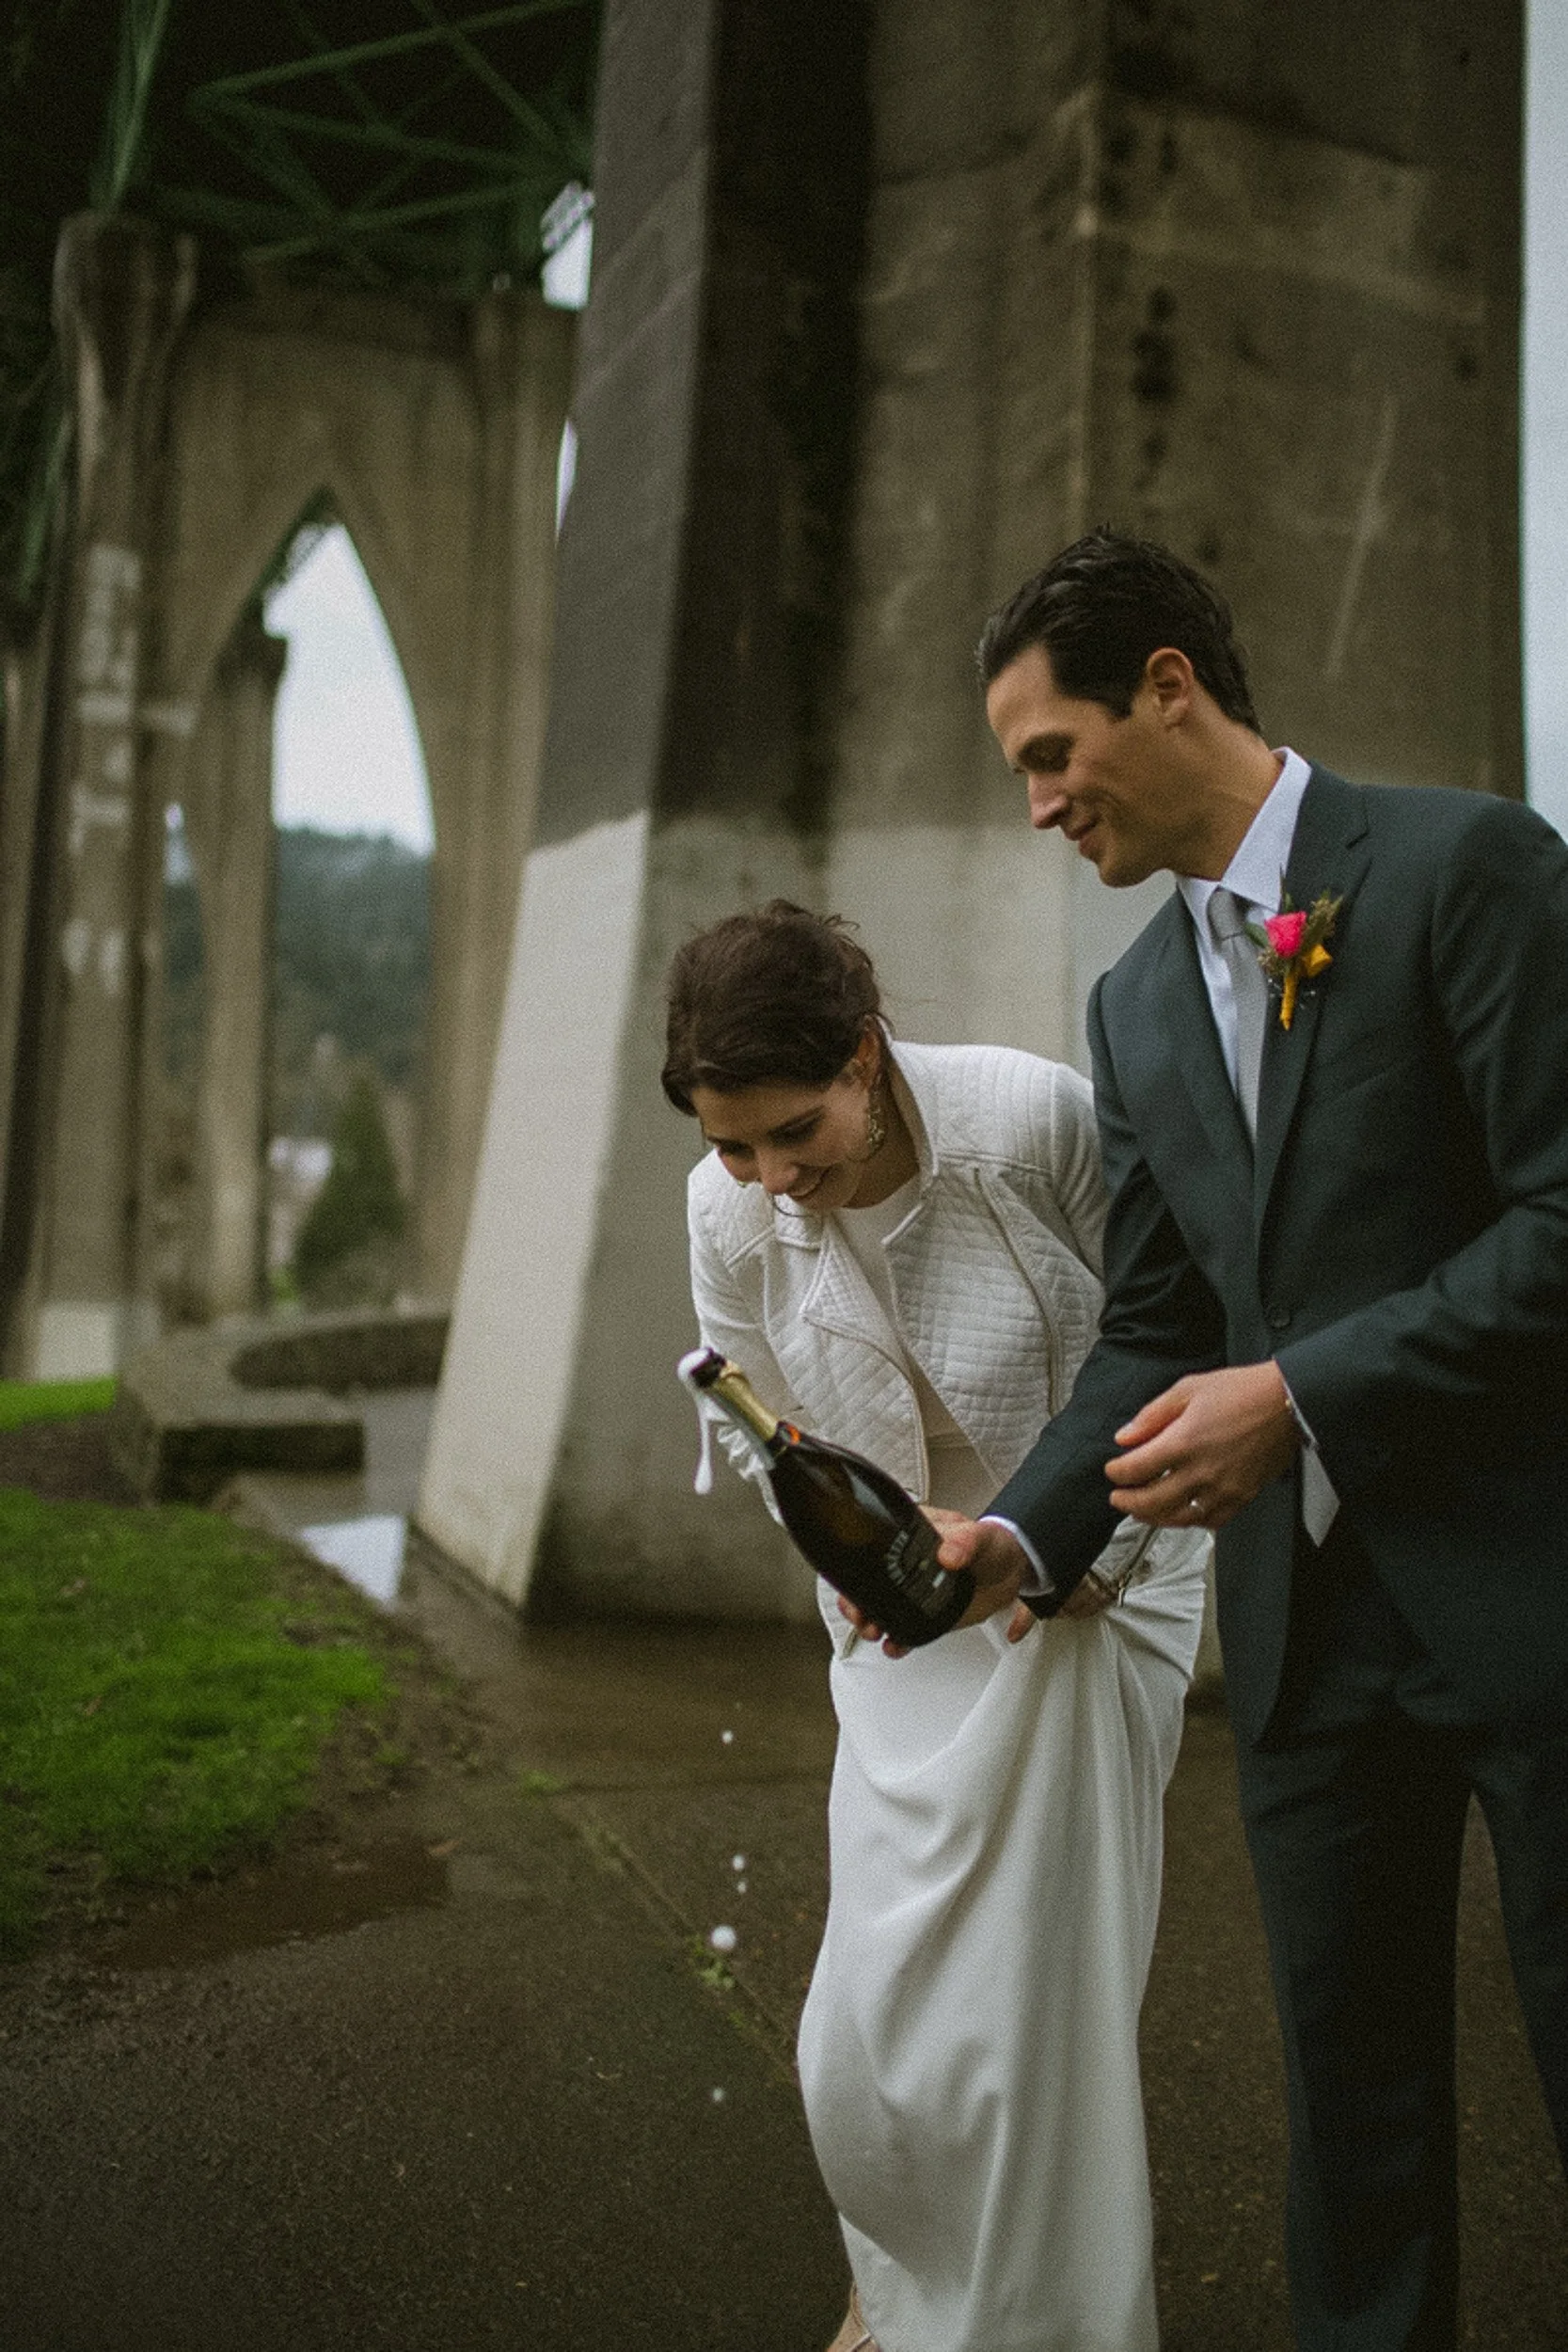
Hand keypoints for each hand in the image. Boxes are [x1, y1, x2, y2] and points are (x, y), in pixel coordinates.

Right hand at [837, 1509, 1031, 1656]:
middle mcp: (907, 1562)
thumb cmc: (993, 1544)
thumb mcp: (980, 1536)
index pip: (874, 1544)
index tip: (854, 1580)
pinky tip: (894, 1645)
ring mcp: (915, 1589)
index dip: (857, 1564)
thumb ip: (965, 1542)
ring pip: (881, 1606)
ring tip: (873, 1631)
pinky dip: (897, 1639)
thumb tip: (948, 1554)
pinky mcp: (927, 1613)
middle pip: (868, 1580)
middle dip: (857, 1600)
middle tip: (861, 1614)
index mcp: (913, 1534)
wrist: (1013, 1571)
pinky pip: (906, 1628)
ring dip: (871, 1621)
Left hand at [1107, 1361, 1297, 1527]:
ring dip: (1154, 1517)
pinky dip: (1190, 1522)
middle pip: (1151, 1502)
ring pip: (1178, 1518)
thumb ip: (1152, 1415)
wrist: (1288, 1401)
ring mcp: (1223, 1489)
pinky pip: (1210, 1521)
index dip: (1116, 1473)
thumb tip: (1126, 1436)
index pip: (1135, 1469)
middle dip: (1127, 1502)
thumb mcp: (1188, 1388)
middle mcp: (1201, 1471)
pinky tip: (1181, 1513)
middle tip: (1118, 1497)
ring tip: (1142, 1510)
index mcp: (1184, 1442)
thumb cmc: (1244, 1391)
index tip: (1112, 1470)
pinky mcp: (1242, 1497)